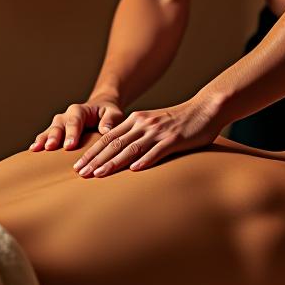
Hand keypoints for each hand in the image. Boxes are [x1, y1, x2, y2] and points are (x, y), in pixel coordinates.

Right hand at [29, 96, 125, 151]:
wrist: (100, 110)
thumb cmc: (108, 113)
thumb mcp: (114, 113)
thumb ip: (111, 119)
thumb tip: (106, 130)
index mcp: (81, 110)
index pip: (75, 120)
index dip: (72, 132)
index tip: (70, 145)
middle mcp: (67, 115)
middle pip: (59, 125)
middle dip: (54, 136)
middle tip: (50, 147)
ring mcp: (59, 124)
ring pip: (50, 130)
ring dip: (43, 139)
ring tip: (36, 148)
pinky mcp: (56, 132)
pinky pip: (46, 136)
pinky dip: (39, 142)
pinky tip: (33, 150)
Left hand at [72, 95, 223, 176]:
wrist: (205, 109)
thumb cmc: (180, 121)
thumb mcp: (154, 123)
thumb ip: (138, 135)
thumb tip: (121, 155)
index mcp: (136, 119)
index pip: (108, 137)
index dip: (92, 152)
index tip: (78, 165)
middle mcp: (144, 124)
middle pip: (114, 143)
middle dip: (95, 159)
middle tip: (80, 174)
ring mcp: (158, 131)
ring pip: (131, 148)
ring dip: (113, 163)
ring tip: (98, 175)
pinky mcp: (174, 139)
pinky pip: (157, 151)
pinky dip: (144, 160)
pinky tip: (134, 170)